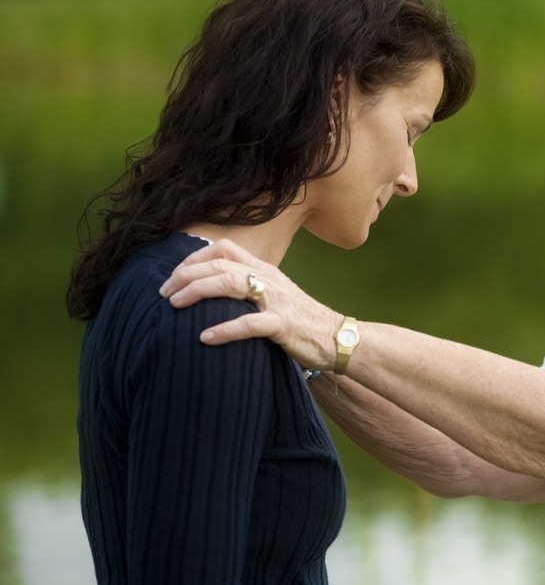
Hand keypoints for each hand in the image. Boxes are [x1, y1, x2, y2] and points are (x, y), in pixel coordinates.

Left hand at [159, 239, 340, 368]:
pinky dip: (224, 329)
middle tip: (163, 293)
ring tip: (174, 305)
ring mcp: (277, 300)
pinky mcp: (284, 324)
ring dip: (197, 292)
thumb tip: (210, 290)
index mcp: (266, 270)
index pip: (224, 249)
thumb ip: (249, 288)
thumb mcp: (274, 295)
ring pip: (231, 284)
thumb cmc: (301, 321)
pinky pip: (250, 324)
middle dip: (186, 275)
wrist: (338, 337)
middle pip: (220, 264)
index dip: (194, 258)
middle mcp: (270, 278)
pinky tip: (205, 338)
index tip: (173, 277)